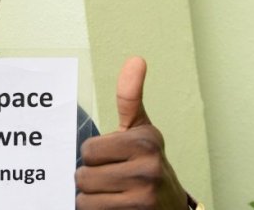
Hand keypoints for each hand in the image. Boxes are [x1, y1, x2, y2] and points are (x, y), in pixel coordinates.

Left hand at [75, 57, 187, 208]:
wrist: (170, 207)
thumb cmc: (147, 166)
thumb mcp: (141, 131)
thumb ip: (130, 98)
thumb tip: (135, 59)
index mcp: (146, 140)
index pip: (88, 149)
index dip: (94, 157)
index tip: (115, 159)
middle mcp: (149, 165)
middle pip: (83, 174)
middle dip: (91, 178)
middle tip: (113, 179)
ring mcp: (145, 193)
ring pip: (85, 196)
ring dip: (93, 197)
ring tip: (114, 193)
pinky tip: (115, 206)